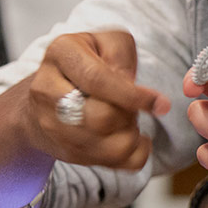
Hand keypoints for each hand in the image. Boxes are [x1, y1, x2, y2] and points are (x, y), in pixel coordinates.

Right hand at [25, 31, 170, 168]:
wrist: (47, 95)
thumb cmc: (85, 64)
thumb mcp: (105, 43)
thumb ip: (121, 55)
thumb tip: (132, 88)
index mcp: (61, 53)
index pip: (97, 80)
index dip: (133, 95)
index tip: (160, 104)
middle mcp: (47, 91)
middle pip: (101, 118)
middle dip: (130, 115)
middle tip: (134, 107)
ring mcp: (51, 126)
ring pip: (108, 148)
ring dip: (132, 136)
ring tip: (130, 121)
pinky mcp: (65, 151)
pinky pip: (112, 164)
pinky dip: (134, 155)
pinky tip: (132, 138)